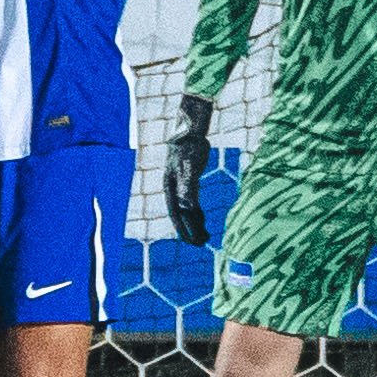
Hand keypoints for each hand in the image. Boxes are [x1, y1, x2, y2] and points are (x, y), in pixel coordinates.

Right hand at [164, 112, 220, 244]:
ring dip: (194, 224)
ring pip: (186, 210)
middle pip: (181, 216)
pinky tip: (203, 219)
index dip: (185, 230)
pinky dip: (197, 213)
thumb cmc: (189, 148)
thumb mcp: (189, 168)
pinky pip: (192, 202)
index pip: (178, 215)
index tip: (194, 242)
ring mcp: (181, 186)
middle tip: (201, 244)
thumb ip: (188, 187)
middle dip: (190, 231)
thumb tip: (188, 207)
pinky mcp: (190, 181)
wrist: (189, 132)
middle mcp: (174, 190)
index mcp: (171, 189)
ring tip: (205, 237)